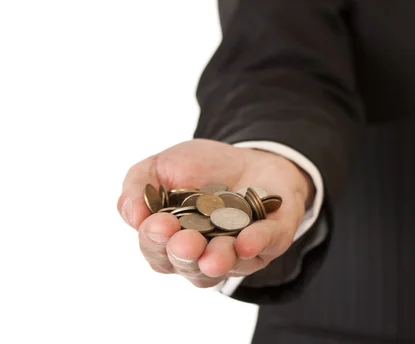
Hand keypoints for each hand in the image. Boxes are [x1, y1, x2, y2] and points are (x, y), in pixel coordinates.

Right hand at [117, 139, 314, 286]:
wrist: (248, 155)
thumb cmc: (200, 167)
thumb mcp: (160, 167)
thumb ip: (138, 188)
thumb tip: (132, 215)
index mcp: (173, 242)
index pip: (158, 254)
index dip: (155, 243)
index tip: (157, 224)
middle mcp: (205, 254)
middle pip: (191, 267)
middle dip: (185, 256)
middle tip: (184, 242)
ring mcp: (240, 250)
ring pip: (228, 265)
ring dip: (219, 260)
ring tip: (213, 255)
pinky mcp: (273, 237)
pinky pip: (268, 245)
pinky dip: (257, 243)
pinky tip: (246, 241)